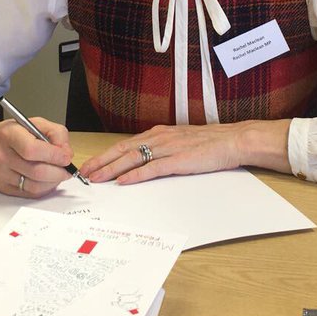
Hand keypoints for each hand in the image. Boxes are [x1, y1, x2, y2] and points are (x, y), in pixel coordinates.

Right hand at [0, 111, 74, 196]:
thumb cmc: (10, 133)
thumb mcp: (33, 123)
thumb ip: (55, 134)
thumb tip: (66, 153)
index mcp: (8, 135)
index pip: (32, 150)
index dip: (54, 155)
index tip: (66, 157)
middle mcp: (0, 155)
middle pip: (36, 171)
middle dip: (58, 172)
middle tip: (67, 169)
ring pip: (34, 186)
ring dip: (53, 182)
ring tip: (58, 174)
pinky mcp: (2, 187)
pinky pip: (29, 193)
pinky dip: (43, 188)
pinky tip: (48, 180)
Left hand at [78, 123, 247, 185]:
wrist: (232, 140)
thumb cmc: (209, 143)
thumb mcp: (179, 142)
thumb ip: (161, 148)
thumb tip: (143, 161)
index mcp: (158, 134)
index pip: (125, 144)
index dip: (106, 155)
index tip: (91, 164)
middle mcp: (159, 138)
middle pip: (123, 150)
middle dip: (101, 161)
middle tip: (84, 172)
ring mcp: (168, 148)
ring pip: (133, 158)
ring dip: (112, 169)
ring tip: (97, 178)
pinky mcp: (178, 160)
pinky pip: (152, 168)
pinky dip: (135, 175)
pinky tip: (124, 181)